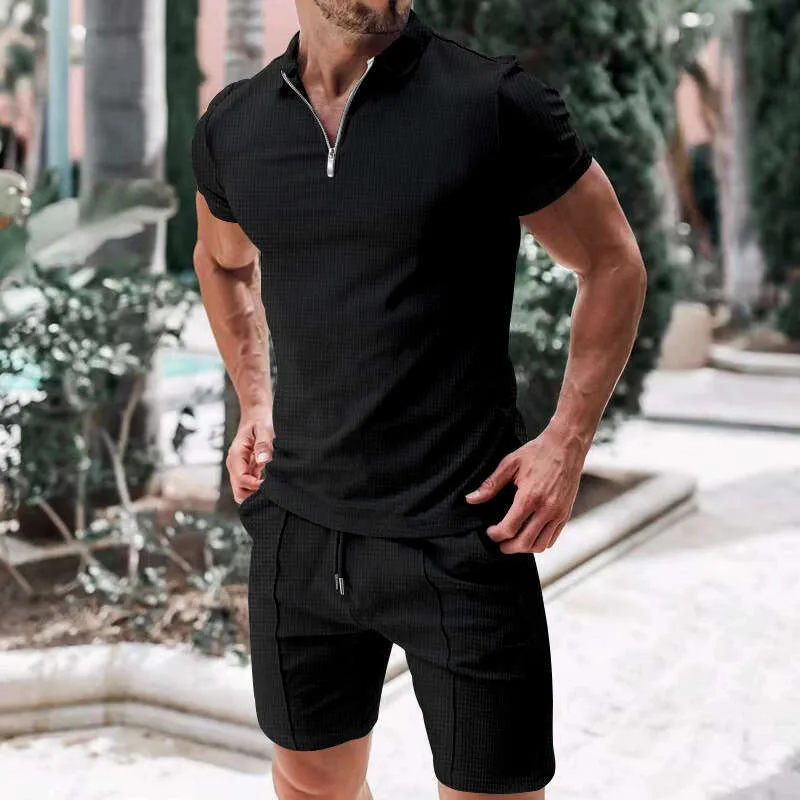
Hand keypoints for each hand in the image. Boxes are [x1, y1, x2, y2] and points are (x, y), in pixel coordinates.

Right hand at [227, 405, 273, 504]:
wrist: (255, 414)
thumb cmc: (260, 421)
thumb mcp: (264, 429)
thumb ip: (263, 445)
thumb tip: (263, 461)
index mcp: (236, 455)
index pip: (241, 480)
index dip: (255, 486)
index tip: (270, 483)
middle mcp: (234, 464)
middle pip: (238, 491)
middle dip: (253, 494)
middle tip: (271, 489)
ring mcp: (238, 468)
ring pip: (242, 491)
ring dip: (255, 492)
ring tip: (271, 485)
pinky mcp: (244, 469)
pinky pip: (247, 485)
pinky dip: (257, 488)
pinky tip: (269, 482)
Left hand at [464, 423, 586, 553]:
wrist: (566, 446)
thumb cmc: (538, 452)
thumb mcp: (510, 464)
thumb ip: (490, 484)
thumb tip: (471, 499)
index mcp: (530, 496)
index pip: (510, 528)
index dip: (496, 535)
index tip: (490, 532)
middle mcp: (547, 508)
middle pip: (525, 542)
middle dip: (508, 547)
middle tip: (499, 543)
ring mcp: (559, 513)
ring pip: (541, 545)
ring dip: (524, 548)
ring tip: (513, 541)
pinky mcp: (566, 513)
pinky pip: (553, 538)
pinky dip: (539, 542)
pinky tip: (529, 535)